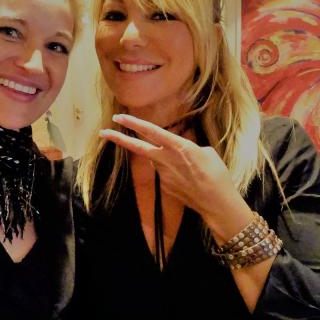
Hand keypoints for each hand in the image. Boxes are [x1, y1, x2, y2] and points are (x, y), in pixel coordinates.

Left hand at [99, 114, 253, 232]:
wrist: (216, 202)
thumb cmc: (216, 174)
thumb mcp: (206, 152)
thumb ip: (188, 148)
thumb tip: (180, 151)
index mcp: (178, 146)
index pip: (151, 130)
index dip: (133, 123)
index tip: (118, 117)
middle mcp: (165, 159)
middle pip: (137, 147)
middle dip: (119, 138)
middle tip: (103, 132)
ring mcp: (163, 174)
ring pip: (157, 160)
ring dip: (166, 160)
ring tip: (192, 170)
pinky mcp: (164, 186)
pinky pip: (166, 174)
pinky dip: (174, 173)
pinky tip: (190, 181)